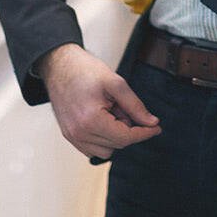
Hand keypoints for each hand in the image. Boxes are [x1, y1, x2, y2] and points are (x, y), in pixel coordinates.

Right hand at [37, 43, 160, 158]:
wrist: (60, 66)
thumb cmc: (85, 70)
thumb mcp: (116, 83)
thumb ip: (135, 105)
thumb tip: (152, 122)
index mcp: (91, 121)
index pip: (125, 138)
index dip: (144, 133)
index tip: (156, 128)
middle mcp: (79, 134)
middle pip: (117, 145)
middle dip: (128, 128)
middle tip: (124, 106)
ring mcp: (72, 137)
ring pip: (105, 150)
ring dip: (115, 135)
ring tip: (112, 110)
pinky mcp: (69, 136)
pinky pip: (92, 148)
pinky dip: (103, 137)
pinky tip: (103, 117)